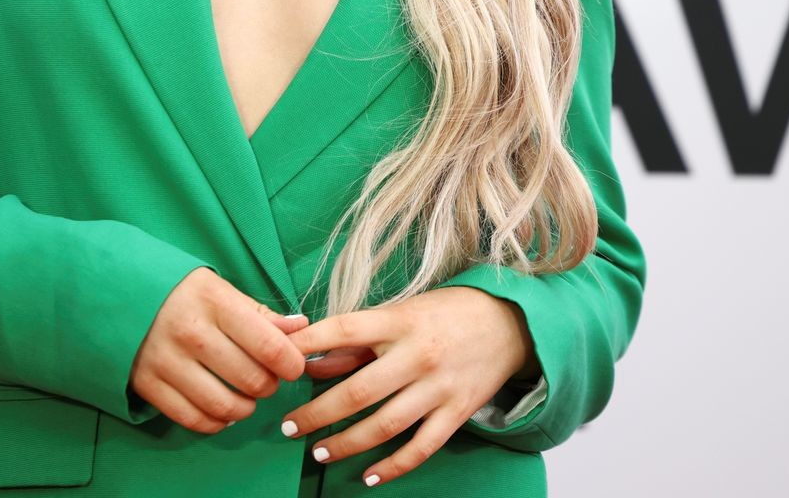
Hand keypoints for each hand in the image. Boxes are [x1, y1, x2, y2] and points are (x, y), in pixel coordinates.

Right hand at [130, 267, 309, 433]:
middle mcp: (190, 333)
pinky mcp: (148, 385)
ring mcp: (166, 361)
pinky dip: (216, 422)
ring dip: (245, 408)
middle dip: (268, 385)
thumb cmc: (181, 293)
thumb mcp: (220, 289)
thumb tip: (301, 329)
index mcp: (214, 302)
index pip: (269, 346)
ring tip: (245, 396)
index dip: (291, 364)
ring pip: (225, 406)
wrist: (118, 294)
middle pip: (252, 380)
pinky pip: (194, 419)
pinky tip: (221, 409)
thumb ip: (260, 314)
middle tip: (265, 378)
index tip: (292, 366)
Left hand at [280, 286, 535, 484]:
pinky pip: (421, 447)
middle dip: (318, 413)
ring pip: (385, 425)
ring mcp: (439, 387)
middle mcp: (417, 355)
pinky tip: (369, 476)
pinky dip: (394, 465)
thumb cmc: (443, 314)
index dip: (307, 345)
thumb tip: (311, 364)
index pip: (343, 330)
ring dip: (347, 443)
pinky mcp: (457, 412)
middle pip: (358, 391)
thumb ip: (356, 342)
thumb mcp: (399, 313)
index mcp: (398, 322)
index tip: (279, 362)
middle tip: (289, 427)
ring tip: (319, 452)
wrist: (509, 322)